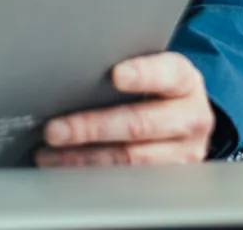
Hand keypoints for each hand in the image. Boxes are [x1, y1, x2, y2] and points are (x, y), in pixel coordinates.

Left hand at [36, 52, 214, 166]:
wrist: (186, 113)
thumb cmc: (156, 82)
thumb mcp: (151, 65)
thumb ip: (123, 62)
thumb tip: (72, 64)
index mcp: (184, 80)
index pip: (168, 73)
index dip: (142, 75)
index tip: (116, 75)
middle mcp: (191, 117)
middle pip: (140, 124)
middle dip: (92, 127)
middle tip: (54, 129)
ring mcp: (185, 152)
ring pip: (131, 159)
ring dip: (85, 157)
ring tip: (51, 153)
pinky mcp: (171, 177)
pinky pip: (129, 181)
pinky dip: (94, 173)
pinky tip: (68, 167)